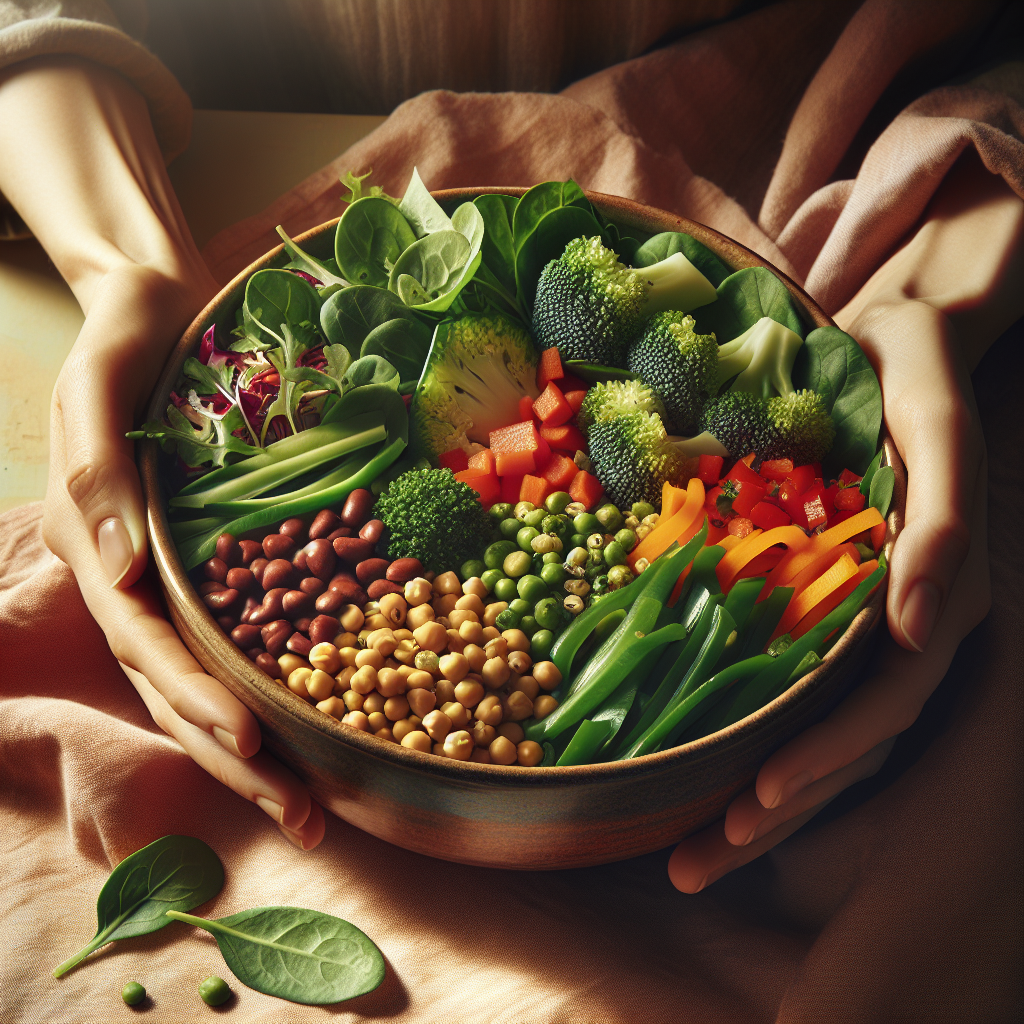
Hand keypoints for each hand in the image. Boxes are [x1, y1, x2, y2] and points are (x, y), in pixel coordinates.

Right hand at [1, 58, 323, 847]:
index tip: (253, 741)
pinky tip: (332, 716)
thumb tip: (118, 566)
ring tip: (318, 801)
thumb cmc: (123, 341)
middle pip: (186, 683)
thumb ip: (97, 474)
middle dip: (239, 754)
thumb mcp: (93, 388)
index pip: (148, 640)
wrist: (160, 310)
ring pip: (219, 674)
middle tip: (303, 815)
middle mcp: (141, 577)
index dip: (197, 696)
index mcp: (101, 548)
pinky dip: (287, 676)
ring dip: (265, 741)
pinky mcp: (226, 560)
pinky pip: (253, 629)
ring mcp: (183, 576)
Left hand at [667, 150, 1021, 891]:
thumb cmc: (906, 366)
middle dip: (787, 800)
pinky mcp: (839, 607)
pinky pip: (809, 691)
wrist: (895, 340)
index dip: (831, 748)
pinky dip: (763, 743)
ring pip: (834, 732)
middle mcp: (915, 612)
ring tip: (697, 857)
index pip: (888, 691)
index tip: (762, 795)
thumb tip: (917, 624)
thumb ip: (944, 507)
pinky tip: (710, 790)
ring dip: (771, 802)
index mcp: (936, 581)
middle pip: (856, 735)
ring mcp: (878, 616)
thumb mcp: (931, 414)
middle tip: (707, 855)